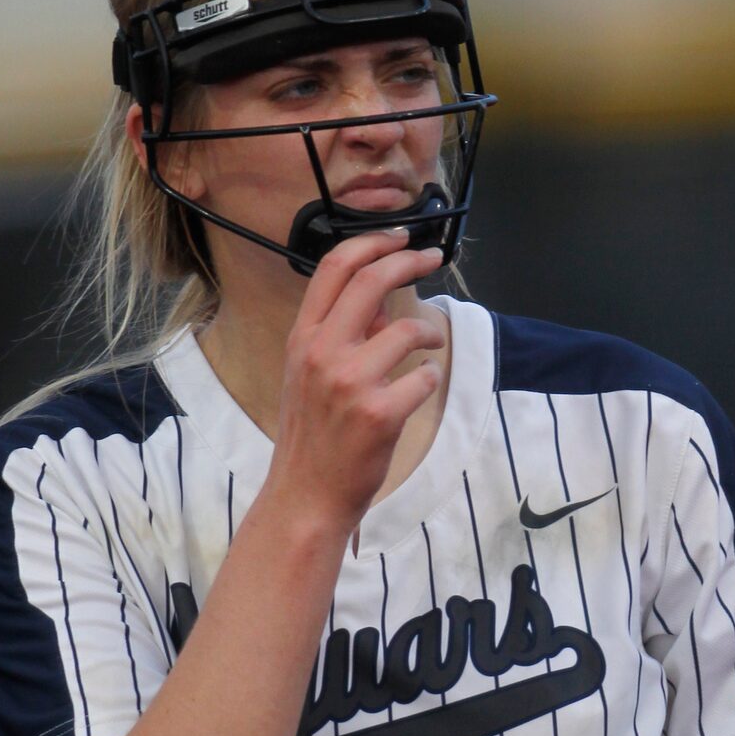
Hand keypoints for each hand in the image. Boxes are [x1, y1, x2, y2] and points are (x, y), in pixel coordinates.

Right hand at [268, 228, 446, 531]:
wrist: (305, 496)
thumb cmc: (313, 438)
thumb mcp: (309, 378)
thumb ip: (341, 338)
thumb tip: (381, 307)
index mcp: (302, 339)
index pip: (334, 267)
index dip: (372, 243)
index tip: (400, 238)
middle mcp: (321, 353)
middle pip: (372, 281)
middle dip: (409, 261)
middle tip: (432, 258)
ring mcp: (350, 382)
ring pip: (406, 330)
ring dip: (429, 331)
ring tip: (430, 343)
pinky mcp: (379, 414)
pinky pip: (423, 378)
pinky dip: (429, 379)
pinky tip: (419, 390)